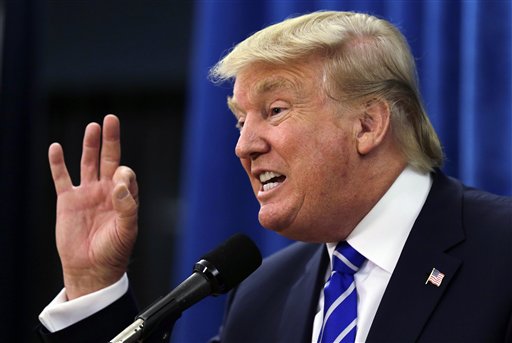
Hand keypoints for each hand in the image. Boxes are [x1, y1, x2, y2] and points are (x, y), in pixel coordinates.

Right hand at [48, 115, 137, 299]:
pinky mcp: (67, 200)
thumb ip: (127, 207)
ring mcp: (86, 194)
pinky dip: (58, 163)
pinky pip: (62, 177)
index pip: (124, 174)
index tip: (118, 182)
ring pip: (88, 163)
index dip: (122, 173)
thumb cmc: (113, 251)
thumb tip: (119, 184)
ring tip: (93, 127)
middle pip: (108, 159)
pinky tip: (56, 148)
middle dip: (110, 140)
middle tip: (111, 119)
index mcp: (123, 197)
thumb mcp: (127, 230)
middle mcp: (106, 191)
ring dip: (90, 145)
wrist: (90, 268)